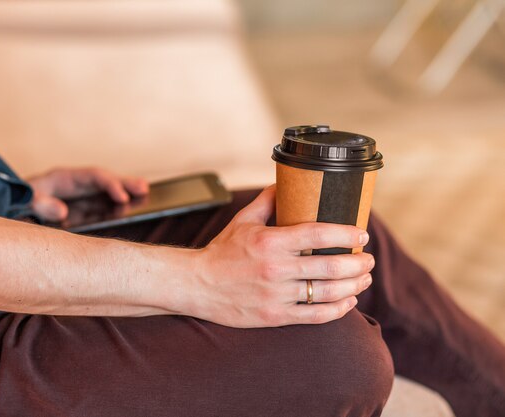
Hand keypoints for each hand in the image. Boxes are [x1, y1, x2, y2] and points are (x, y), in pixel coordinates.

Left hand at [27, 167, 148, 221]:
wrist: (11, 207)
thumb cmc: (18, 201)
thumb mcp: (26, 202)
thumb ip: (42, 204)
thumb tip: (63, 212)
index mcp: (64, 178)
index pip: (93, 177)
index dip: (109, 184)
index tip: (122, 196)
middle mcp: (76, 185)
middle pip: (105, 181)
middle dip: (124, 184)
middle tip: (144, 188)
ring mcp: (80, 197)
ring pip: (106, 193)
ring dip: (125, 193)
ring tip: (145, 194)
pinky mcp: (81, 210)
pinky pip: (101, 206)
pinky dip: (116, 207)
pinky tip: (130, 209)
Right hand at [189, 185, 373, 327]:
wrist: (197, 285)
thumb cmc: (222, 252)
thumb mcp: (242, 220)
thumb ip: (267, 201)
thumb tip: (287, 183)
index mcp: (270, 241)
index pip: (318, 235)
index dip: (346, 234)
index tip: (362, 234)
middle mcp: (275, 268)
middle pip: (330, 267)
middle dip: (358, 263)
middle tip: (368, 259)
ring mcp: (276, 295)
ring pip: (328, 293)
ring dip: (354, 285)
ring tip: (364, 278)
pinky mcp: (275, 316)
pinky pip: (315, 316)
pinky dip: (338, 309)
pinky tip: (349, 301)